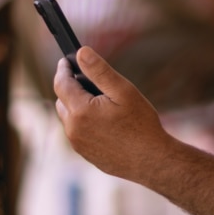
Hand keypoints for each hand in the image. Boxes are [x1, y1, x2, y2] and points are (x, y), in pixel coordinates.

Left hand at [53, 47, 173, 181]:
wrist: (152, 161)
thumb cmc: (141, 124)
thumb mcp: (123, 91)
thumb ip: (100, 71)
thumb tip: (81, 53)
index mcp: (80, 111)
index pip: (61, 84)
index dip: (63, 69)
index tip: (66, 60)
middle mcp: (73, 129)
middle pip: (62, 100)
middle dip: (70, 87)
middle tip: (87, 80)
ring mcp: (78, 144)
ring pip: (68, 118)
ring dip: (76, 106)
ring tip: (97, 101)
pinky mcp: (85, 154)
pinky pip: (77, 132)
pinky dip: (83, 122)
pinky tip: (103, 121)